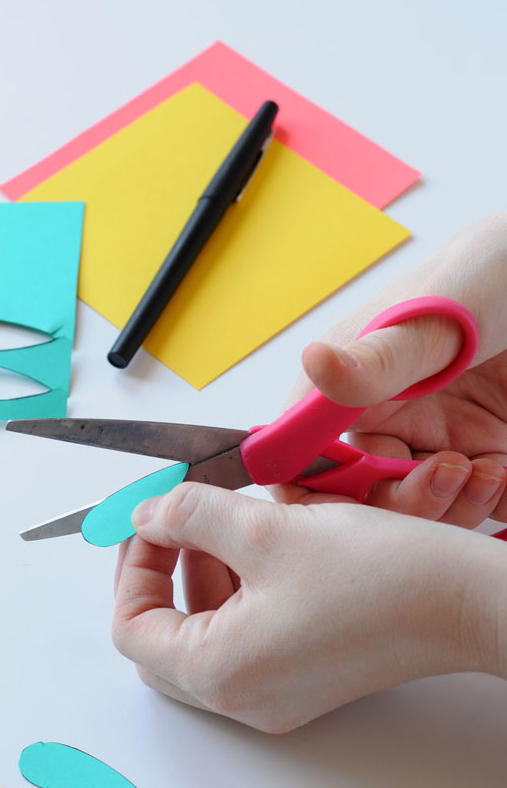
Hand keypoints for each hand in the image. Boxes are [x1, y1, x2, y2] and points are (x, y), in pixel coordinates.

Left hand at [112, 482, 500, 731]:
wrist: (468, 603)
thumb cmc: (380, 576)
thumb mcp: (265, 527)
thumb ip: (189, 515)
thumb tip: (147, 514)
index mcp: (220, 672)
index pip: (131, 627)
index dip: (132, 565)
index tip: (150, 520)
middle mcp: (243, 699)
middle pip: (160, 641)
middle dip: (160, 574)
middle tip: (172, 524)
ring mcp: (275, 696)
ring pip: (201, 640)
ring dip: (197, 581)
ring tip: (221, 526)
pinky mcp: (304, 681)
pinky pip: (242, 643)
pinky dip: (235, 596)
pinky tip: (258, 550)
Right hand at [272, 211, 506, 525]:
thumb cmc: (482, 278)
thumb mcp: (427, 322)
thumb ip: (373, 360)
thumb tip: (313, 361)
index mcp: (344, 390)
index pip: (301, 460)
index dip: (315, 494)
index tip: (354, 507)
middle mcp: (383, 421)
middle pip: (367, 499)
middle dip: (406, 504)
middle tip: (448, 472)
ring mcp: (433, 438)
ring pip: (425, 510)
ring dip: (455, 506)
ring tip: (489, 470)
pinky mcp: (479, 449)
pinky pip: (477, 502)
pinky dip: (493, 501)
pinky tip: (504, 470)